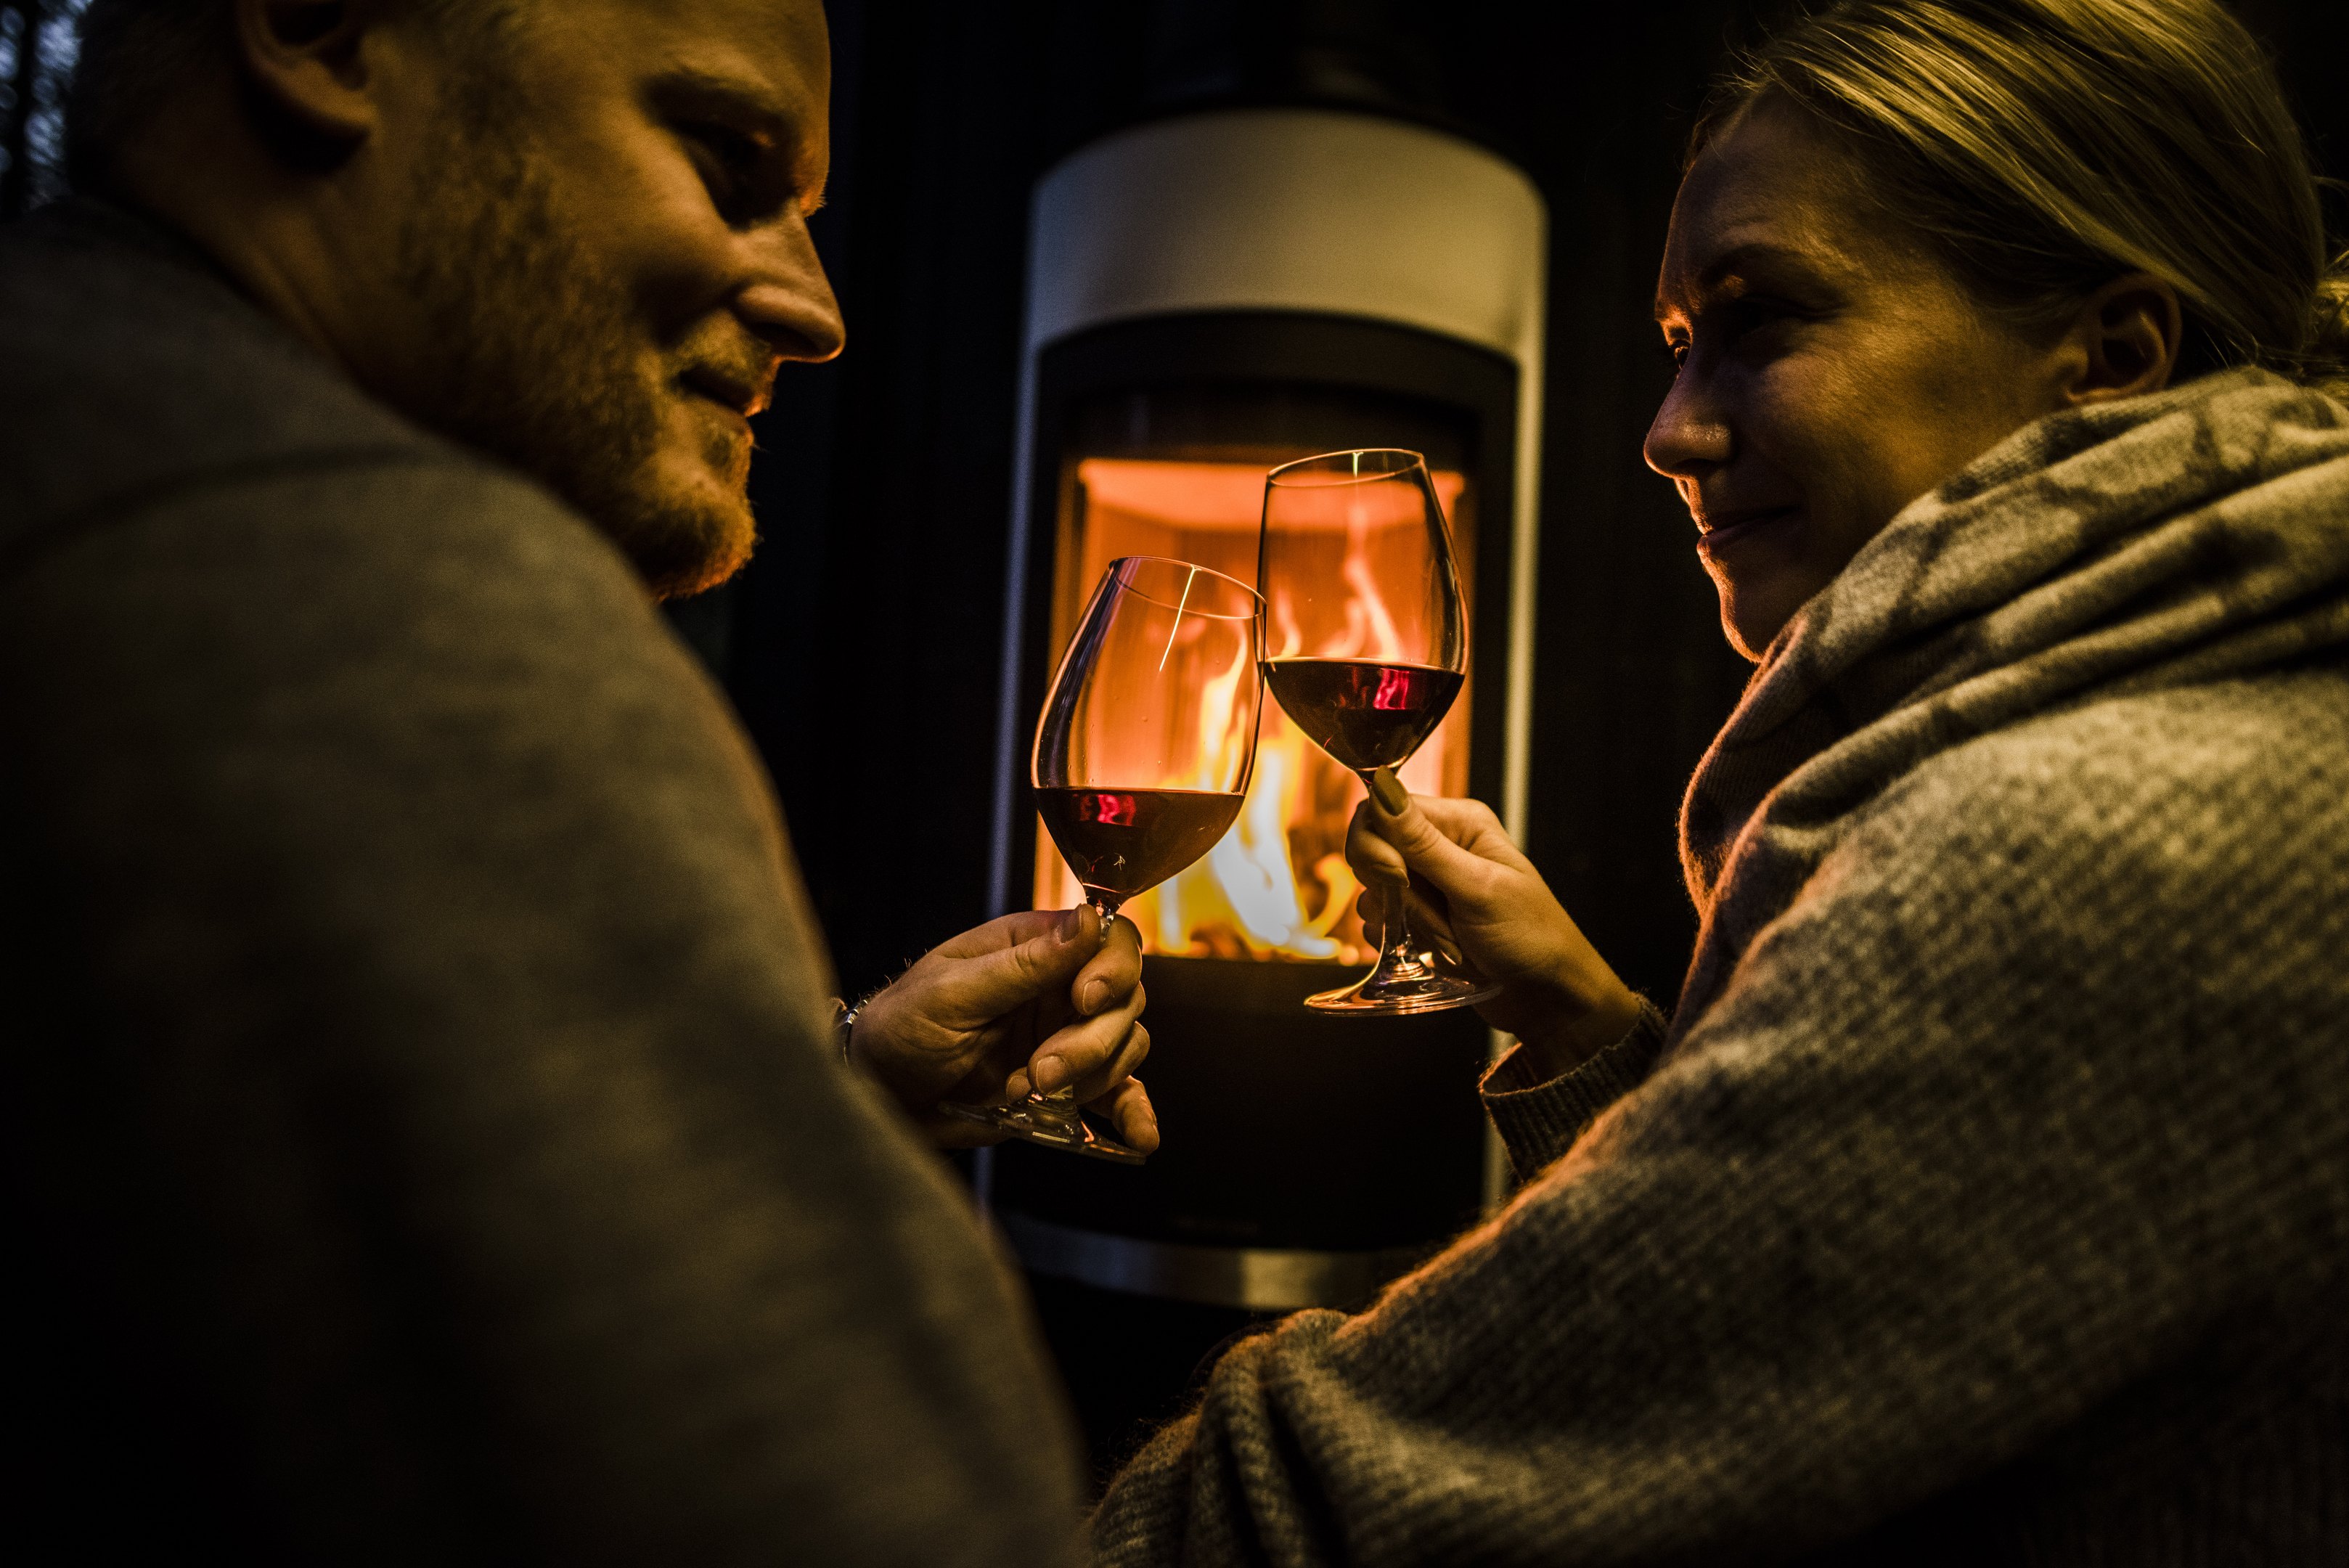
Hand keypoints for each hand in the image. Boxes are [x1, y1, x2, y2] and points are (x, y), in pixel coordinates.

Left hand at [847, 905, 1157, 1153]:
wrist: (881, 1095)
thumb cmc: (902, 1029)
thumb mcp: (952, 993)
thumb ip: (1023, 964)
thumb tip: (1087, 920)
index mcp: (1033, 948)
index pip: (1109, 940)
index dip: (1111, 969)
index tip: (1083, 1000)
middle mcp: (1059, 989)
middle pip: (1125, 1000)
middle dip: (1091, 1040)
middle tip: (1040, 1070)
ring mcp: (1066, 1037)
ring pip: (1126, 1045)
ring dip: (1091, 1076)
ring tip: (1028, 1092)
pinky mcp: (1068, 1086)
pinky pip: (1118, 1095)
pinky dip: (1134, 1113)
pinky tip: (1141, 1138)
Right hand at [1347, 769, 1639, 1078]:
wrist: (1546, 997)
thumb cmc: (1530, 936)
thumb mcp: (1477, 887)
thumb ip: (1422, 843)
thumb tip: (1381, 785)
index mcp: (1458, 822)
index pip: (1382, 811)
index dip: (1376, 845)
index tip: (1396, 880)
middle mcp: (1439, 846)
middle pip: (1372, 849)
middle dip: (1393, 890)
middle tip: (1435, 917)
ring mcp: (1427, 884)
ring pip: (1373, 889)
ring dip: (1402, 921)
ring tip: (1449, 939)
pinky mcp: (1418, 917)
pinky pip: (1379, 919)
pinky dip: (1396, 939)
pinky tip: (1432, 951)